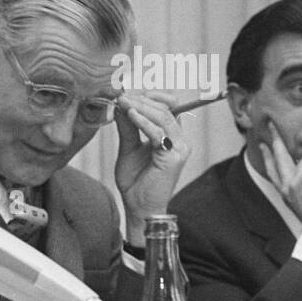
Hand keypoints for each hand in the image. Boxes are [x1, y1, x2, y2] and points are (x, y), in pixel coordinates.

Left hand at [113, 90, 190, 245]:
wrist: (139, 207)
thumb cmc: (136, 182)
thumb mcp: (128, 149)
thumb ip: (127, 128)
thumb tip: (121, 105)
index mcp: (172, 136)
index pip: (166, 108)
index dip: (148, 97)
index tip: (126, 93)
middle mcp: (180, 140)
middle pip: (165, 109)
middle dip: (142, 99)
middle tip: (121, 95)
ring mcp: (180, 148)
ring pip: (163, 117)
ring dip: (141, 107)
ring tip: (123, 101)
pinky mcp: (174, 157)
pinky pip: (159, 133)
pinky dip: (143, 122)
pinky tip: (129, 115)